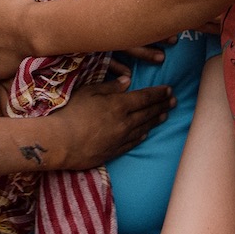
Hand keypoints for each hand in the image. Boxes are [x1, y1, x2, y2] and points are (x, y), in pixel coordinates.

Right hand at [44, 70, 173, 168]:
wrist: (60, 142)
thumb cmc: (70, 113)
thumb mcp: (88, 92)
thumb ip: (109, 87)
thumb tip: (127, 81)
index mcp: (119, 104)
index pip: (145, 97)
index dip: (158, 93)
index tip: (169, 90)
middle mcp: (124, 122)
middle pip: (148, 113)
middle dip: (162, 105)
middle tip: (174, 101)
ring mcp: (120, 138)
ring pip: (143, 128)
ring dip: (155, 120)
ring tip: (165, 115)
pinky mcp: (113, 151)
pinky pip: (132, 142)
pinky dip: (142, 136)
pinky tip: (146, 133)